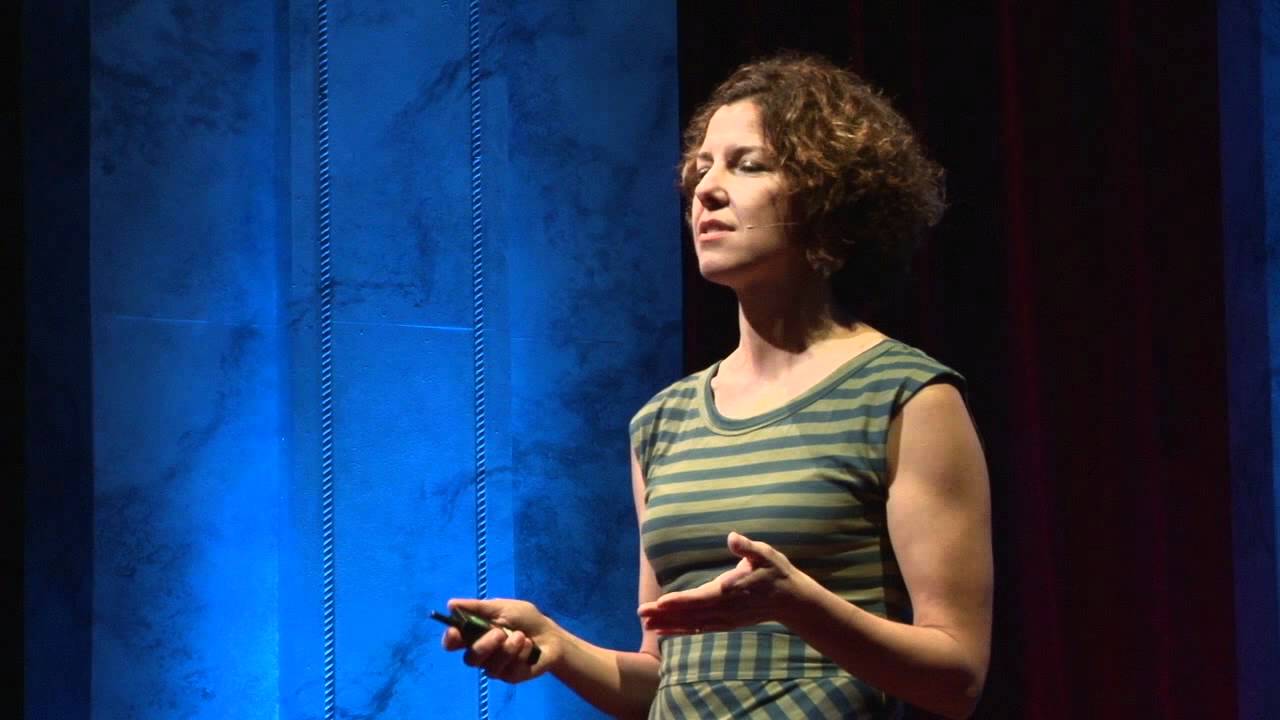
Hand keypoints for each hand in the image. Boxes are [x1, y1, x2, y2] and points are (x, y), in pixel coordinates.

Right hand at [440, 598, 557, 682]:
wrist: (551, 636)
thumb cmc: (526, 620)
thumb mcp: (504, 608)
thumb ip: (479, 608)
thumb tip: (451, 604)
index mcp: (476, 634)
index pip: (454, 642)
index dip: (450, 639)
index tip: (455, 632)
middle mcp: (482, 653)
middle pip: (470, 658)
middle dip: (484, 645)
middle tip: (501, 633)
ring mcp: (494, 666)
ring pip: (489, 666)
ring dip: (508, 649)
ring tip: (522, 637)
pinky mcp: (509, 676)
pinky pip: (508, 670)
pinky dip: (521, 654)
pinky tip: (529, 646)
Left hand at [636, 532, 814, 633]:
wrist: (793, 601)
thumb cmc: (776, 572)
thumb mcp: (765, 554)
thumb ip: (747, 547)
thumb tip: (732, 537)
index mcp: (731, 590)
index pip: (701, 597)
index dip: (680, 600)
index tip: (660, 602)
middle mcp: (726, 608)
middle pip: (690, 613)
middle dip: (665, 614)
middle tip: (641, 613)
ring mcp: (725, 618)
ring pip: (692, 624)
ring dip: (669, 624)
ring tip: (646, 624)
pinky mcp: (726, 623)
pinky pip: (700, 629)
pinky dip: (682, 630)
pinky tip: (666, 631)